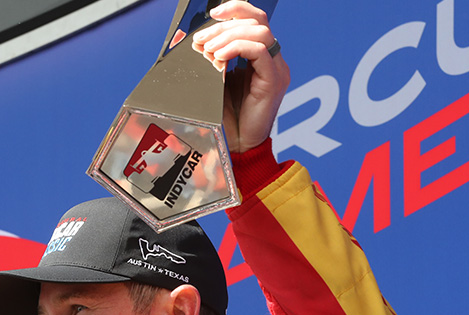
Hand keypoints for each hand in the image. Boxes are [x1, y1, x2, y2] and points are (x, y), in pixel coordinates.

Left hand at [191, 1, 289, 152]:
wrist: (235, 146)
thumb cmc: (224, 118)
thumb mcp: (213, 80)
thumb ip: (209, 58)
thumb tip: (192, 39)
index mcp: (259, 57)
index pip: (254, 19)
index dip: (235, 8)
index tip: (212, 14)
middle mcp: (271, 60)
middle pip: (257, 21)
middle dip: (224, 26)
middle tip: (202, 39)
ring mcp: (276, 69)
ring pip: (259, 31)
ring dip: (229, 35)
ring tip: (209, 49)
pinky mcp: (274, 81)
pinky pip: (260, 51)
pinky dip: (236, 47)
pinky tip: (219, 56)